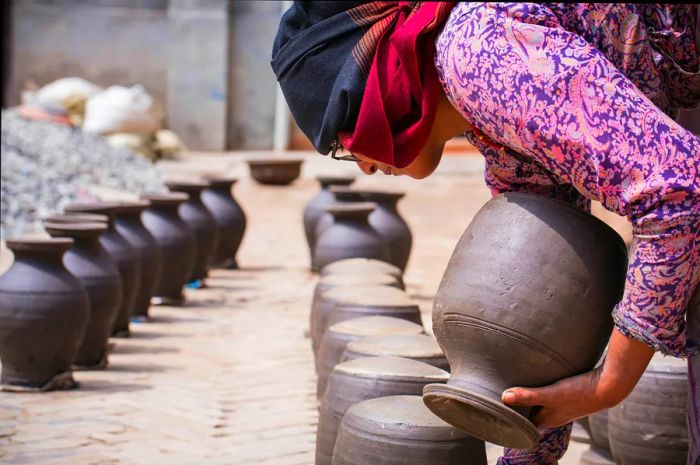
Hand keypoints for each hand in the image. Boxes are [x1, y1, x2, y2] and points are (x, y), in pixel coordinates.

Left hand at [501, 328, 653, 427]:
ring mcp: (559, 404)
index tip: (494, 405)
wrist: (609, 386)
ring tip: (510, 378)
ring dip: (526, 392)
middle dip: (515, 403)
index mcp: (546, 420)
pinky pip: (546, 391)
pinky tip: (533, 372)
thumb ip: (529, 396)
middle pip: (527, 411)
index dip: (509, 416)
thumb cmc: (580, 393)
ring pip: (537, 400)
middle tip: (497, 388)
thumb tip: (504, 397)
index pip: (521, 423)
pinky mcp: (566, 392)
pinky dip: (538, 385)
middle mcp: (552, 414)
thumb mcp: (551, 394)